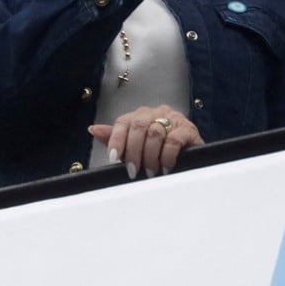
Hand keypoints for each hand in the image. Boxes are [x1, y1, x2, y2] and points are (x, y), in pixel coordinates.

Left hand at [88, 106, 203, 178]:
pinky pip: (174, 140)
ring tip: (150, 172)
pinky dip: (167, 156)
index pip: (123, 122)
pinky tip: (165, 168)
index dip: (116, 140)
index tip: (112, 158)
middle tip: (133, 170)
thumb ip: (115, 138)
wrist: (191, 155)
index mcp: (140, 115)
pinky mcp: (188, 129)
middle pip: (138, 126)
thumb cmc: (160, 150)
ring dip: (149, 156)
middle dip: (133, 151)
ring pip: (155, 133)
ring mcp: (173, 118)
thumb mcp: (135, 146)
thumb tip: (93, 129)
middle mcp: (155, 112)